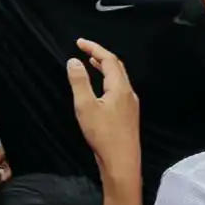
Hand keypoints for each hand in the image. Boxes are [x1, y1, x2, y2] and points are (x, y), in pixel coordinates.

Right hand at [67, 38, 140, 180]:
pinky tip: (99, 88)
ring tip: (91, 64)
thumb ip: (79, 82)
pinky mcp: (128, 115)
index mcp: (120, 88)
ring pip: (119, 78)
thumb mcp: (85, 106)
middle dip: (101, 55)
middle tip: (84, 50)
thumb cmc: (103, 134)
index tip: (79, 42)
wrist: (122, 162)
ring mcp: (130, 104)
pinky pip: (118, 89)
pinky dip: (107, 80)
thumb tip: (74, 61)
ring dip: (105, 68)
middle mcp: (128, 93)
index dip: (94, 48)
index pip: (109, 60)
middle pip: (117, 67)